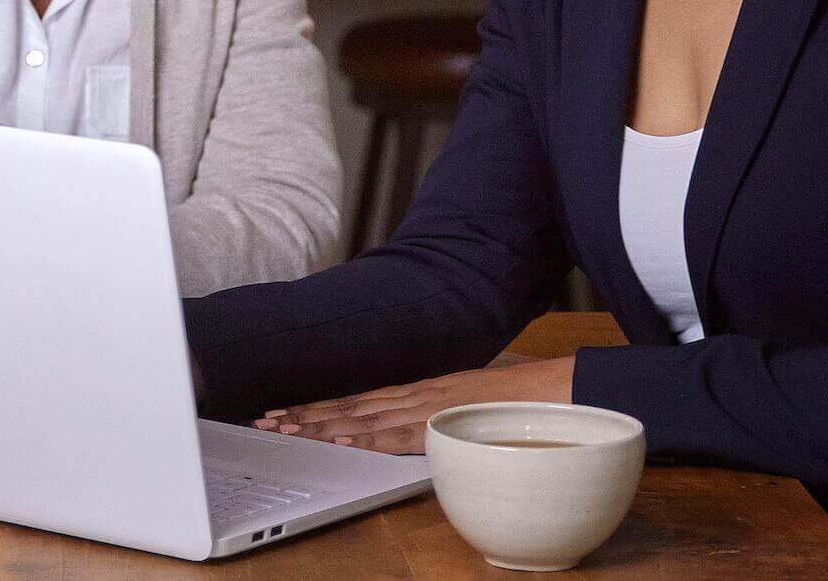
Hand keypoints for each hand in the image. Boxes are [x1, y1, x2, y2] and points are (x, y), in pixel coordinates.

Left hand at [252, 355, 576, 454]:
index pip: (361, 398)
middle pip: (352, 404)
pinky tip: (340, 438)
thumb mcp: (472, 406)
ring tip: (285, 429)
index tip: (288, 411)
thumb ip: (445, 416)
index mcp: (422, 389)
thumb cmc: (521, 400)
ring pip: (366, 415)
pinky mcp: (446, 419)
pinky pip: (402, 431)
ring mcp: (430, 404)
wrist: (561, 389)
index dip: (322, 406)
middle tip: (265, 420)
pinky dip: (368, 434)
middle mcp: (419, 393)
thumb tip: (430, 430)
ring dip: (322, 423)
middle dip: (306, 413)